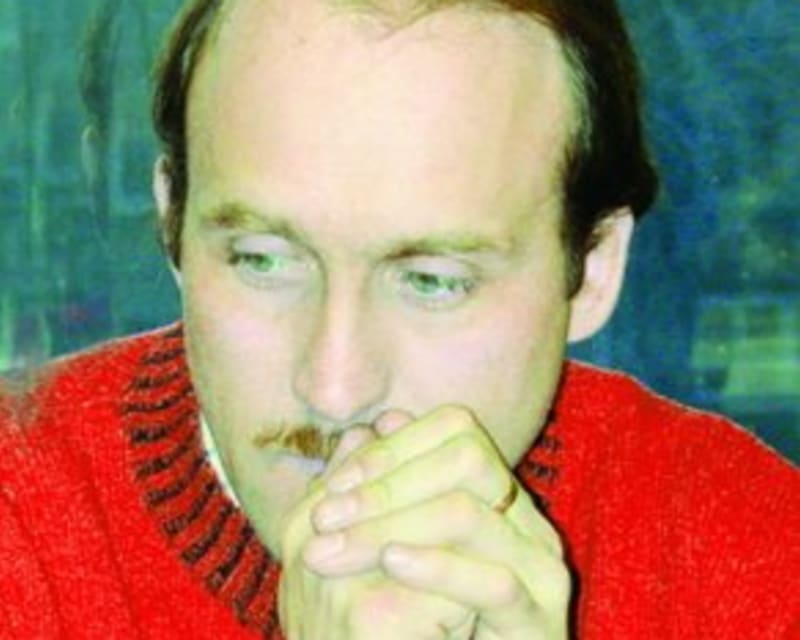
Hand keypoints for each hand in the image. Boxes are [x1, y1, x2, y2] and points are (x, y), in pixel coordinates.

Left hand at [304, 405, 570, 639]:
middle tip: (323, 517)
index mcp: (499, 499)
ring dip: (394, 523)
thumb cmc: (423, 626)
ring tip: (337, 544)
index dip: (392, 448)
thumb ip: (392, 490)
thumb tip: (372, 424)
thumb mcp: (400, 550)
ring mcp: (539, 569)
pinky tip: (390, 563)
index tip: (334, 485)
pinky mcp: (539, 621)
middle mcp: (527, 522)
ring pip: (469, 514)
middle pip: (466, 459)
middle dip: (388, 481)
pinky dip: (437, 566)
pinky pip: (495, 581)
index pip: (455, 431)